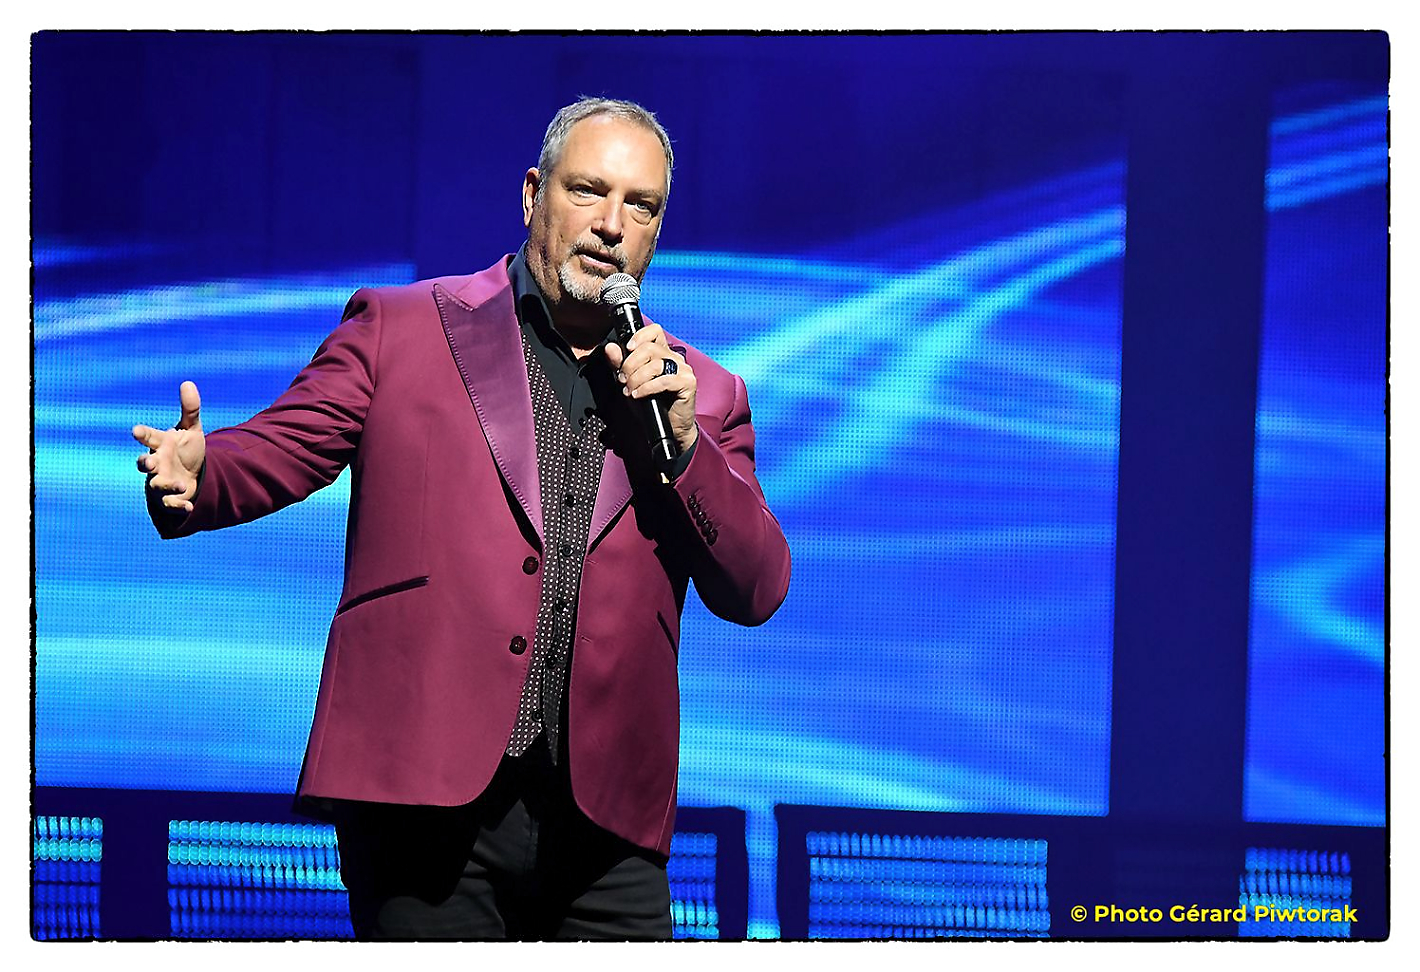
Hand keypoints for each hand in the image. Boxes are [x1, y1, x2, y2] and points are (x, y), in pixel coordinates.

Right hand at [133, 380, 205, 512]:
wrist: (194, 474)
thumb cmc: (186, 449)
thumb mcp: (192, 429)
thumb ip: (190, 409)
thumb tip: (187, 383)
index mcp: (160, 444)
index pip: (148, 436)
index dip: (142, 433)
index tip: (136, 430)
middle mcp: (157, 463)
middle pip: (144, 464)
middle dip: (144, 463)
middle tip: (147, 462)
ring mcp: (162, 481)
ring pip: (156, 486)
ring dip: (166, 485)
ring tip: (181, 485)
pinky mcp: (171, 497)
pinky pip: (170, 504)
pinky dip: (178, 506)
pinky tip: (189, 506)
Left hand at [604, 324, 697, 453]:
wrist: (670, 428)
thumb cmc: (652, 404)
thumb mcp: (631, 382)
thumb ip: (620, 364)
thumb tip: (610, 348)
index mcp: (663, 353)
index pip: (654, 331)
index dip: (639, 336)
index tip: (627, 349)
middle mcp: (675, 358)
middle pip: (649, 348)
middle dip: (630, 364)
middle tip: (623, 379)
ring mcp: (683, 369)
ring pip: (655, 364)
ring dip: (637, 378)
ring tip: (631, 390)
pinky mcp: (688, 383)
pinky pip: (664, 380)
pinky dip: (647, 388)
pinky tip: (639, 395)